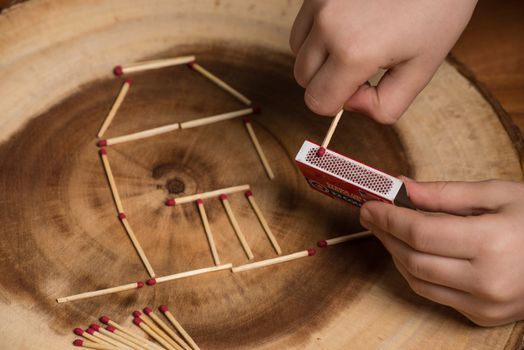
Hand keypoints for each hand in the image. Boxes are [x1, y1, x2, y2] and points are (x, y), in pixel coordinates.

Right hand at [290, 0, 476, 121]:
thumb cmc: (436, 11)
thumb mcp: (422, 69)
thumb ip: (385, 106)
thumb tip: (350, 104)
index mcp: (354, 53)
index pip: (318, 102)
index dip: (340, 102)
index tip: (365, 84)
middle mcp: (328, 26)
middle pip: (303, 78)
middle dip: (327, 80)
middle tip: (362, 64)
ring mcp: (318, 2)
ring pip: (298, 50)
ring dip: (319, 55)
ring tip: (353, 40)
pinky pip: (302, 24)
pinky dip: (318, 31)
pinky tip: (347, 22)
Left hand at [359, 178, 523, 325]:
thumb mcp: (496, 194)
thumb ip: (444, 194)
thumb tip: (402, 188)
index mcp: (493, 243)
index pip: (420, 234)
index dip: (388, 218)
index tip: (369, 205)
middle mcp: (488, 281)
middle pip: (413, 259)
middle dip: (386, 235)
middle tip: (372, 214)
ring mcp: (486, 305)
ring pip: (418, 281)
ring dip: (396, 254)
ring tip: (386, 230)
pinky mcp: (483, 317)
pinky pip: (434, 294)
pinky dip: (416, 272)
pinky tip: (410, 252)